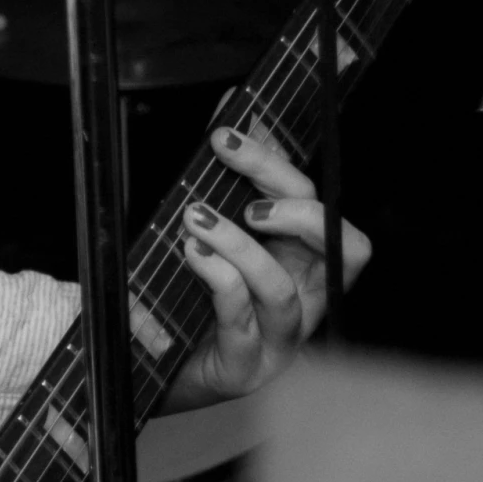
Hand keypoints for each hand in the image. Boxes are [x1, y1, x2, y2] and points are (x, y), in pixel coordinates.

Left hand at [163, 125, 371, 410]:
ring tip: (196, 219)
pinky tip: (192, 257)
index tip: (229, 135)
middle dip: (287, 201)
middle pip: (330, 243)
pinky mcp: (246, 368)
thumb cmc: (186, 299)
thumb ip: (220, 182)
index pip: (317, 206)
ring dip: (239, 245)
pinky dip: (217, 281)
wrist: (152, 366)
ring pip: (283, 287)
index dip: (279, 165)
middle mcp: (304, 298)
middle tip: (237, 180)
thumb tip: (229, 114)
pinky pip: (242, 322)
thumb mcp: (203, 234)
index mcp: (301, 262)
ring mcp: (280, 338)